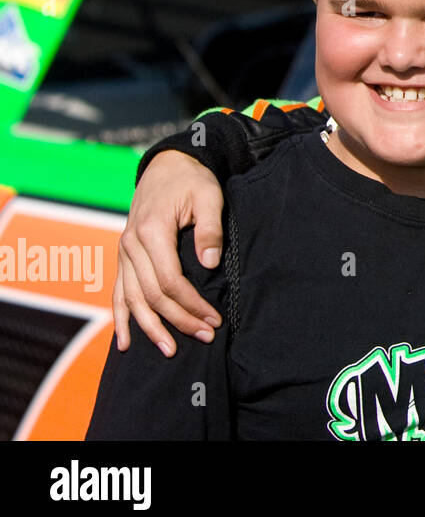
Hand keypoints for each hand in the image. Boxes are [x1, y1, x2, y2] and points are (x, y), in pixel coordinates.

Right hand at [113, 151, 225, 355]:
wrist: (168, 166)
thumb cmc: (193, 181)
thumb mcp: (209, 197)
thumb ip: (210, 229)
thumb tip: (210, 264)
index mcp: (152, 232)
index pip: (170, 281)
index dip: (192, 304)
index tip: (214, 319)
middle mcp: (131, 245)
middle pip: (152, 295)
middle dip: (178, 320)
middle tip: (205, 336)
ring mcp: (123, 252)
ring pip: (132, 299)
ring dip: (150, 328)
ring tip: (170, 350)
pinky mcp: (124, 256)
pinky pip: (118, 292)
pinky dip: (121, 318)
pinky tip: (125, 342)